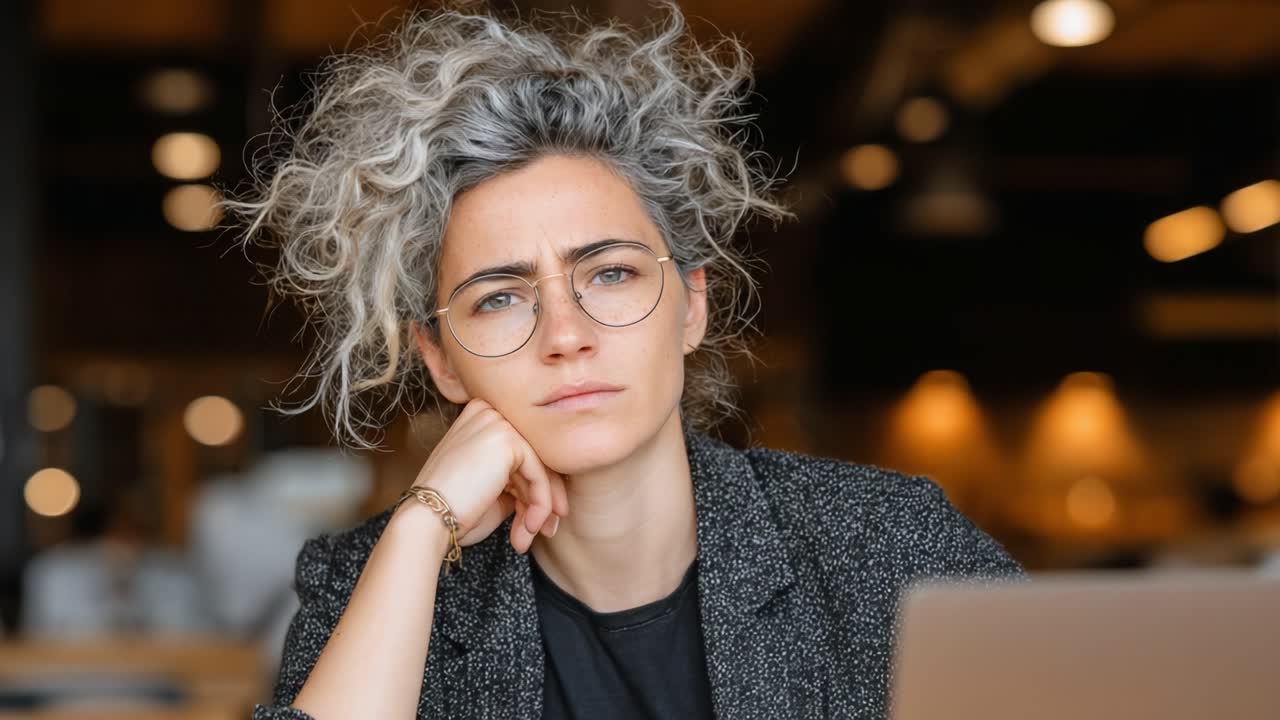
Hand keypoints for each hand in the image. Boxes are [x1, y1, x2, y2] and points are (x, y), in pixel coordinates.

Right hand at [407, 399, 567, 553]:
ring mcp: (496, 422)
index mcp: (481, 419)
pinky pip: (539, 474)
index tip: (540, 519)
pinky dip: (540, 505)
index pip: (524, 451)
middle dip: (544, 498)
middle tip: (547, 530)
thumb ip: (523, 481)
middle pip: (535, 456)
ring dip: (541, 507)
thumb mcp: (496, 491)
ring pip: (541, 467)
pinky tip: (528, 528)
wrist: (427, 520)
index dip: (535, 487)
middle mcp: (488, 412)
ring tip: (528, 536)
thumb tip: (558, 496)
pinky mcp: (506, 439)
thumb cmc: (455, 510)